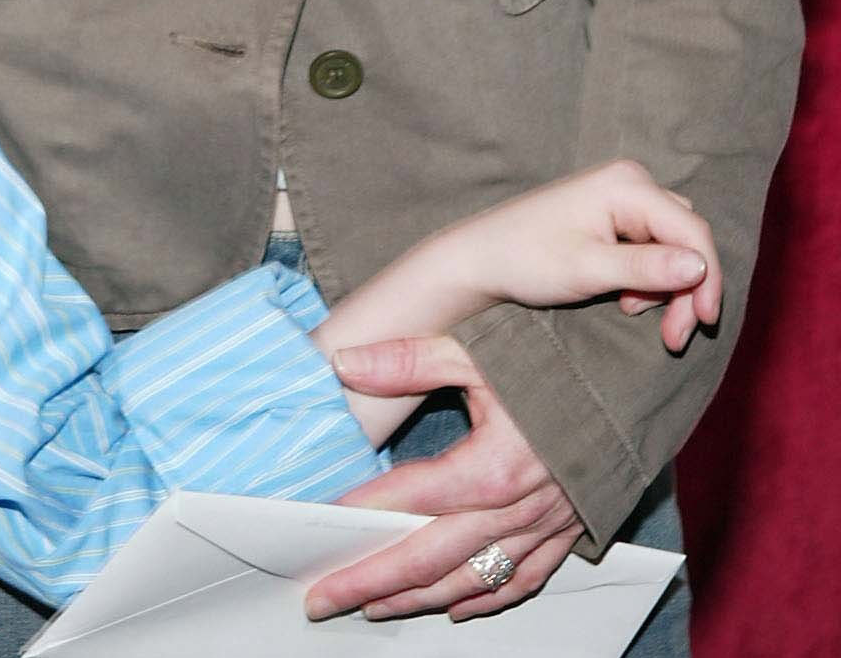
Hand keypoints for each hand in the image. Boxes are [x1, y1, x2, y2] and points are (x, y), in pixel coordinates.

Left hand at [305, 338, 578, 621]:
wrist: (637, 379)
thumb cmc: (561, 357)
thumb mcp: (480, 347)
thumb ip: (410, 359)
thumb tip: (344, 362)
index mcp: (489, 465)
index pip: (407, 498)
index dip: (358, 512)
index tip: (317, 526)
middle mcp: (514, 508)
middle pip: (429, 557)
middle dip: (371, 582)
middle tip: (323, 598)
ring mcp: (542, 526)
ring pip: (471, 580)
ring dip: (418, 598)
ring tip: (373, 606)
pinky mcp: (567, 531)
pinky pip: (523, 580)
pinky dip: (486, 598)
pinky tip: (456, 607)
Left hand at [436, 158, 721, 350]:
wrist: (481, 260)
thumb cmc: (527, 260)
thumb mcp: (588, 269)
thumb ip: (646, 268)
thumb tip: (700, 266)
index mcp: (626, 185)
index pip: (691, 231)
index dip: (707, 279)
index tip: (702, 324)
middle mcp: (630, 183)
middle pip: (686, 239)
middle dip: (687, 290)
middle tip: (674, 338)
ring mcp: (621, 199)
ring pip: (672, 247)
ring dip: (668, 289)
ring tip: (637, 316)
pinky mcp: (613, 218)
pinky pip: (652, 250)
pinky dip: (649, 281)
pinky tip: (627, 301)